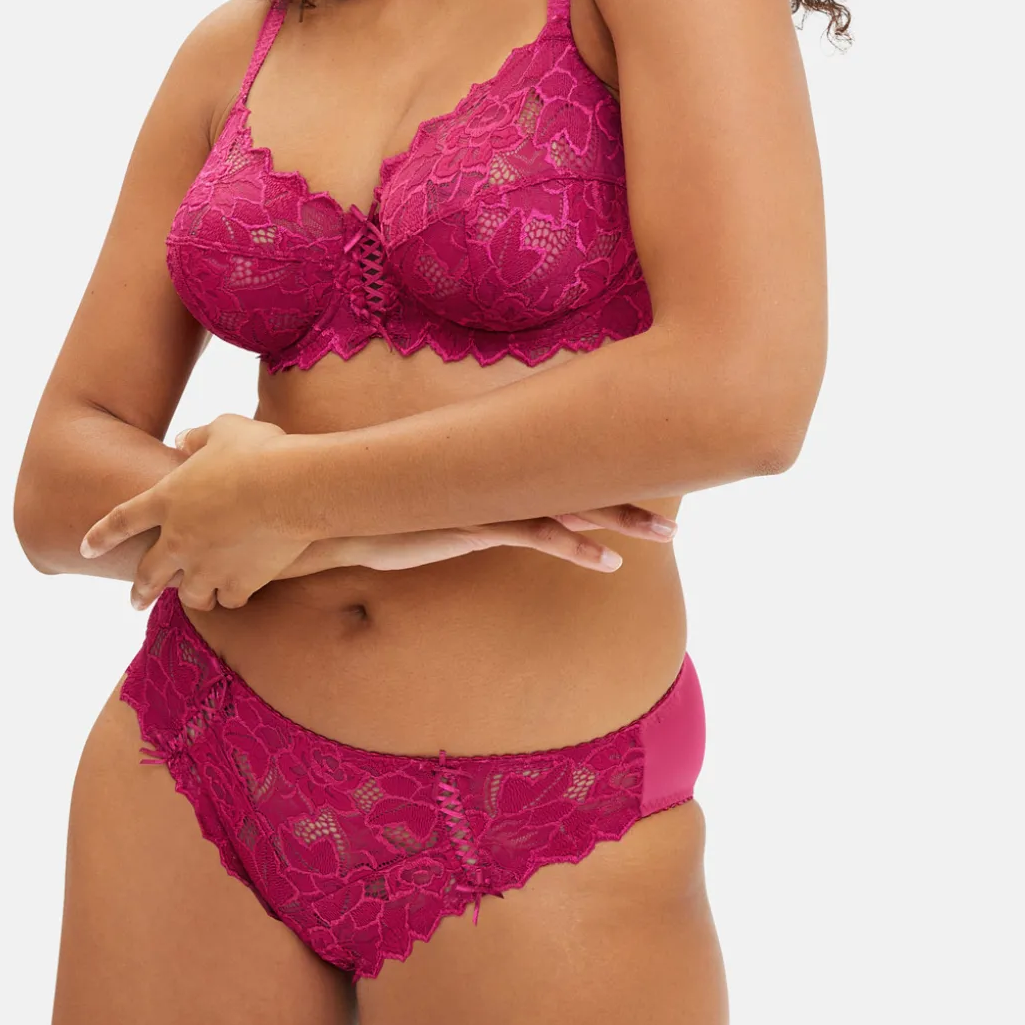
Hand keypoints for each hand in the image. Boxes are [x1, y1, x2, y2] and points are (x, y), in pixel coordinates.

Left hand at [79, 413, 309, 611]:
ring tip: (200, 596)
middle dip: (140, 590)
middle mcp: (180, 539)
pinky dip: (233, 595)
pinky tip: (239, 591)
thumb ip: (198, 437)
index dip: (102, 535)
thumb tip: (183, 441)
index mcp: (167, 499)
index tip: (86, 548)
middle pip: (148, 573)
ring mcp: (209, 566)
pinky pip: (230, 599)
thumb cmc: (258, 451)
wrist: (290, 487)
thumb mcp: (224, 429)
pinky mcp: (241, 582)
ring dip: (194, 594)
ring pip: (191, 595)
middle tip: (135, 601)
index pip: (122, 520)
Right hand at [274, 503, 678, 578]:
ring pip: (574, 503)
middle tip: (684, 511)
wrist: (340, 512)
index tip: (662, 470)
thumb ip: (489, 504)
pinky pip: (536, 535)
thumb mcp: (452, 506)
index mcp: (504, 470)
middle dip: (641, 489)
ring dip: (625, 518)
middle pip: (588, 476)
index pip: (572, 463)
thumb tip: (522, 510)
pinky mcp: (476, 524)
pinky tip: (608, 562)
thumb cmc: (396, 511)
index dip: (618, 466)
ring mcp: (493, 500)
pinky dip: (576, 547)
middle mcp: (505, 477)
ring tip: (668, 533)